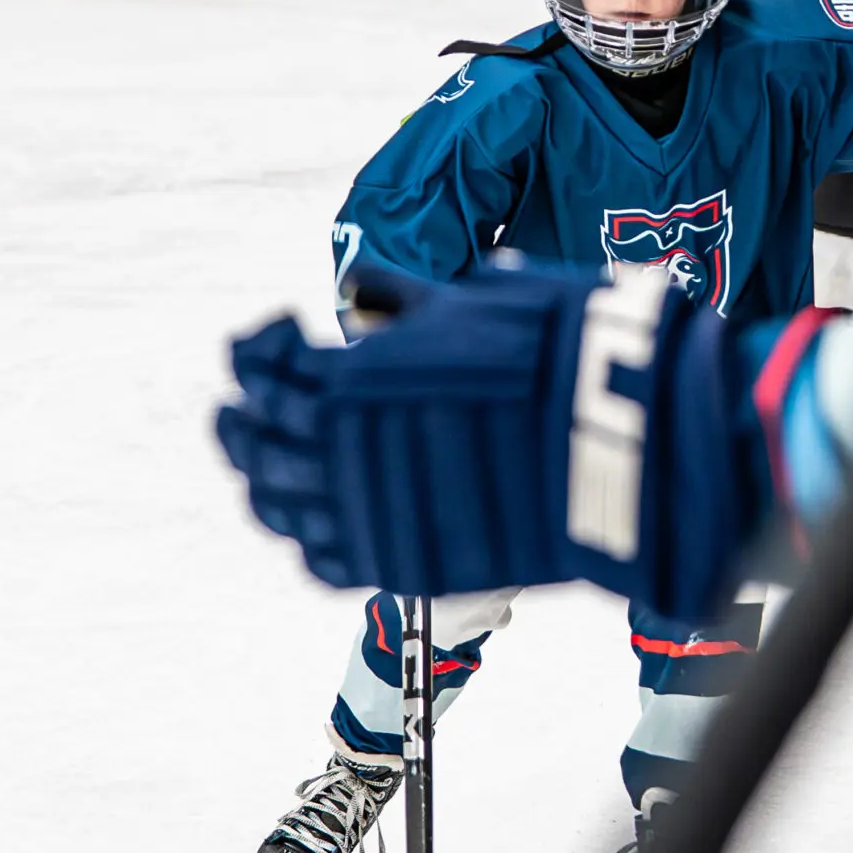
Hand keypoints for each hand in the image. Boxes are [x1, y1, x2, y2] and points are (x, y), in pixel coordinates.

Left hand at [216, 263, 672, 600]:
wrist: (618, 444)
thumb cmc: (557, 358)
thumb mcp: (476, 304)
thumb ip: (409, 303)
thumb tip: (369, 290)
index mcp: (354, 375)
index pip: (268, 366)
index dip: (254, 351)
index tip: (265, 338)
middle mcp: (343, 445)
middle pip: (255, 437)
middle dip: (238, 418)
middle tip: (235, 408)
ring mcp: (367, 510)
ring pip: (276, 504)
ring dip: (259, 481)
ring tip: (258, 467)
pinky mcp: (397, 561)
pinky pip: (319, 558)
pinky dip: (304, 538)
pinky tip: (308, 521)